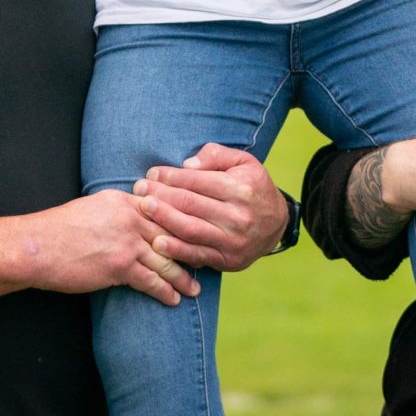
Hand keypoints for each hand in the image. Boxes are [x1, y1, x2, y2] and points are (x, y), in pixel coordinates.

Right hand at [21, 190, 200, 306]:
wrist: (37, 247)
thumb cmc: (58, 230)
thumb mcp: (92, 208)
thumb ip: (117, 211)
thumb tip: (132, 219)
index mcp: (124, 200)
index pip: (163, 210)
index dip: (182, 225)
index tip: (197, 234)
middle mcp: (131, 217)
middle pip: (171, 233)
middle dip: (191, 250)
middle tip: (207, 262)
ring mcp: (127, 241)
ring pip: (165, 258)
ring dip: (183, 275)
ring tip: (196, 287)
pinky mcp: (120, 265)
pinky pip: (151, 280)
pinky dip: (165, 291)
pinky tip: (174, 299)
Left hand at [137, 144, 289, 273]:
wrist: (276, 225)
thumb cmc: (253, 186)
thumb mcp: (244, 162)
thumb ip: (216, 156)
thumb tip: (187, 165)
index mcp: (240, 188)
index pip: (198, 181)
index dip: (171, 176)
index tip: (152, 173)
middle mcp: (238, 216)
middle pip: (190, 204)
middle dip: (161, 195)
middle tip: (138, 189)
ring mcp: (233, 240)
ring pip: (190, 229)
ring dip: (163, 220)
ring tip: (142, 209)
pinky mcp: (228, 260)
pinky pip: (198, 255)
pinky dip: (176, 251)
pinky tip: (157, 243)